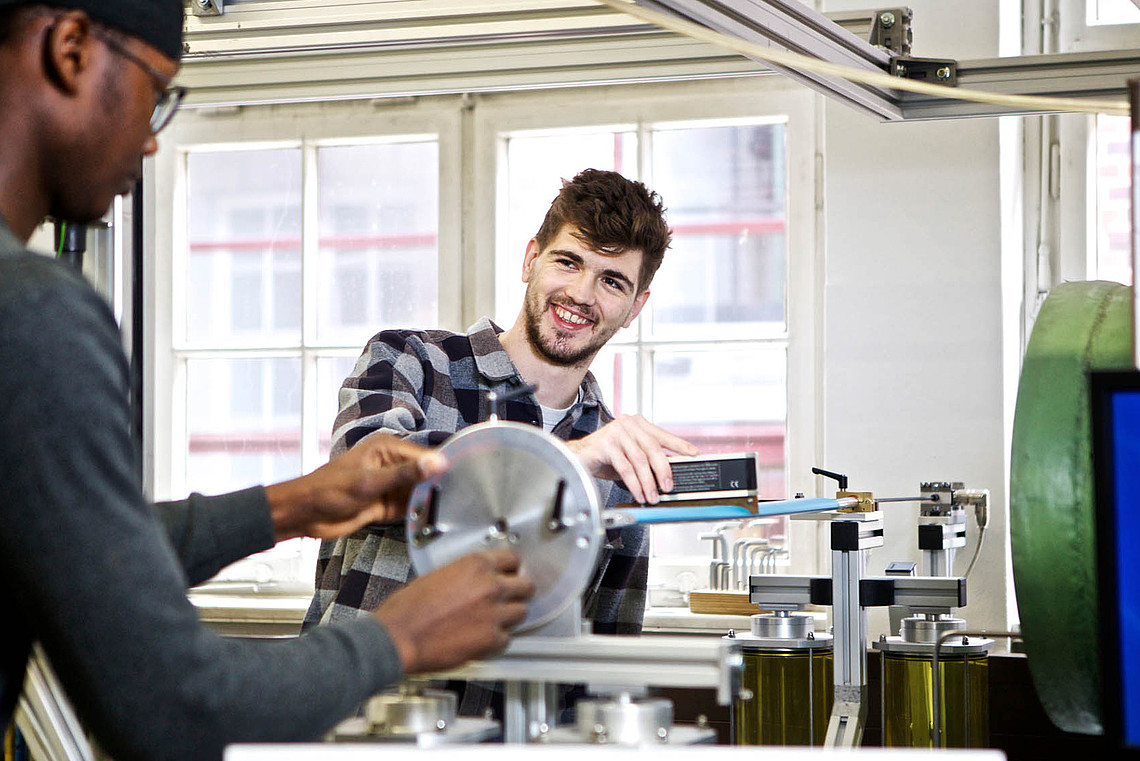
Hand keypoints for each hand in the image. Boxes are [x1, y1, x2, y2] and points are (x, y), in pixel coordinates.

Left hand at [265, 434, 445, 540]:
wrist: (304, 514)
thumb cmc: (328, 490)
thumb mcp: (370, 482)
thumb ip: (405, 474)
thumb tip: (436, 462)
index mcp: (387, 448)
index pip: (425, 455)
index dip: (443, 468)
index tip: (464, 480)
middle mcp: (391, 464)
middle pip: (425, 474)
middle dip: (438, 486)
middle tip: (458, 500)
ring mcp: (389, 485)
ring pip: (419, 493)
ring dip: (428, 503)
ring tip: (447, 513)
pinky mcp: (386, 504)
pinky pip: (409, 508)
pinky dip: (417, 515)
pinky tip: (428, 521)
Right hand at [374, 549, 534, 673]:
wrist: (399, 636)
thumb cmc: (408, 608)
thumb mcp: (438, 575)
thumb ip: (464, 575)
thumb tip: (475, 579)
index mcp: (476, 565)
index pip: (513, 559)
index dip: (511, 568)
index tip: (510, 574)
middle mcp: (490, 586)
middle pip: (526, 586)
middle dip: (518, 592)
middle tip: (509, 598)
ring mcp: (494, 613)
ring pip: (522, 612)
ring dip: (510, 616)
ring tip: (495, 620)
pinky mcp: (492, 638)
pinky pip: (508, 638)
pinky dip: (498, 639)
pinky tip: (484, 637)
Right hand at [566, 415, 698, 503]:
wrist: (577, 457)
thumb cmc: (604, 457)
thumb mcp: (630, 456)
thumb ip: (647, 459)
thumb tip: (668, 472)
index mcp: (637, 423)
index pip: (662, 435)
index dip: (679, 445)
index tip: (694, 454)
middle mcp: (628, 424)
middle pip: (653, 448)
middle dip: (663, 470)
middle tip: (668, 487)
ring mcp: (616, 432)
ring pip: (640, 460)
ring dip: (648, 482)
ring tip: (652, 496)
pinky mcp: (606, 444)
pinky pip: (625, 468)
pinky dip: (634, 484)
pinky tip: (639, 493)